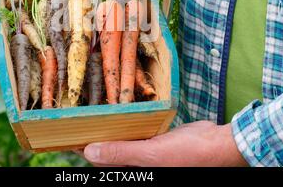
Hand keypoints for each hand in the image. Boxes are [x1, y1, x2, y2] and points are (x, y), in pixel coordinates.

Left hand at [82, 121, 248, 166]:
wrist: (216, 143)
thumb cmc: (188, 154)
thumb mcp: (152, 155)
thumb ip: (121, 154)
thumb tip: (89, 152)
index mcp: (134, 172)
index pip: (100, 162)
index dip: (83, 149)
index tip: (66, 134)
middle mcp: (136, 163)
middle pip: (107, 150)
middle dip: (93, 135)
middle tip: (76, 116)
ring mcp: (144, 151)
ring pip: (119, 139)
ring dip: (107, 127)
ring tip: (91, 110)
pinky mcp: (152, 138)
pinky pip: (132, 132)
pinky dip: (124, 122)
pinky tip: (116, 110)